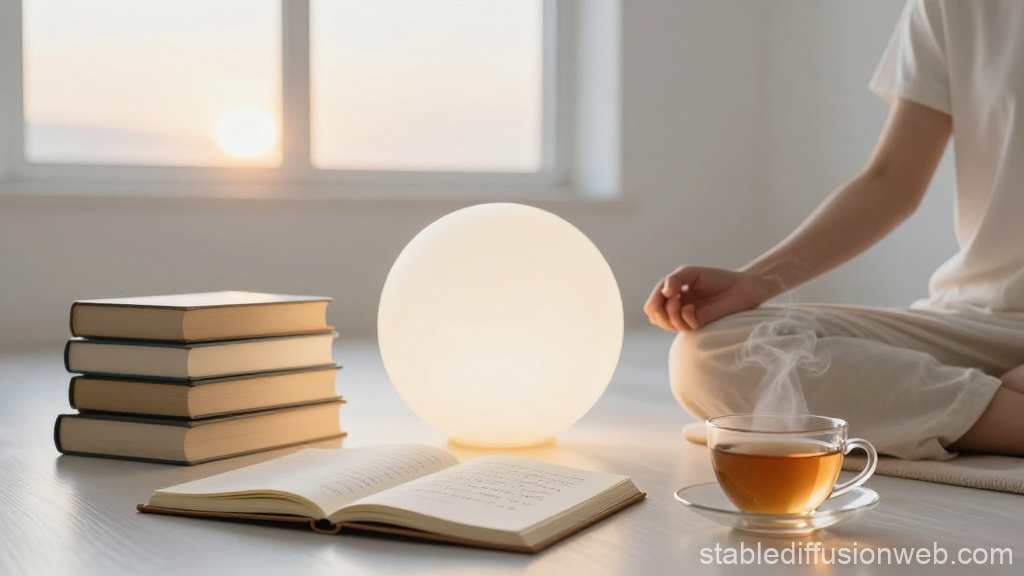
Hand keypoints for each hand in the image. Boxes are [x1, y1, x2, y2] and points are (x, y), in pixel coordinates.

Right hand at [644, 266, 768, 331]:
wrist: (741, 286)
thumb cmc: (716, 278)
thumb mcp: (690, 273)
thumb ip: (674, 280)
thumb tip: (665, 294)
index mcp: (672, 297)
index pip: (652, 305)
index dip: (653, 300)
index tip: (665, 290)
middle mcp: (678, 310)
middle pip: (654, 317)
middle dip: (658, 308)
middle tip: (672, 297)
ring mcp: (688, 319)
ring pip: (667, 324)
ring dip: (670, 312)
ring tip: (680, 300)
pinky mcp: (700, 325)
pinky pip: (684, 327)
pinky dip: (684, 317)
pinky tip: (691, 309)